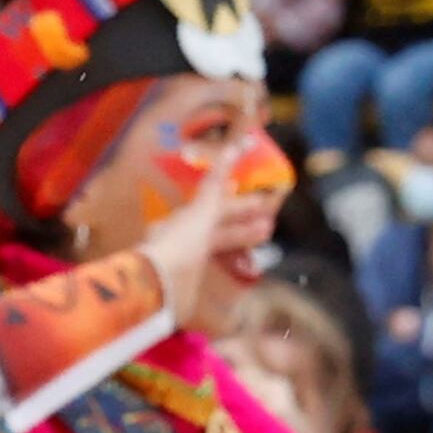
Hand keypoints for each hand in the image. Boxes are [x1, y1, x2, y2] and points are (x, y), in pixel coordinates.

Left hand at [134, 175, 283, 342]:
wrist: (161, 285)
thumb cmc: (181, 242)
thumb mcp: (202, 209)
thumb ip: (216, 182)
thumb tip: (232, 148)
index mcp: (186, 217)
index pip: (214, 203)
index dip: (236, 199)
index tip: (257, 197)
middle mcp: (185, 236)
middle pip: (219, 224)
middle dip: (244, 219)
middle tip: (270, 218)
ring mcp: (189, 259)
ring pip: (220, 244)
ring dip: (243, 238)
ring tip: (266, 235)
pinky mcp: (194, 282)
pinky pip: (218, 266)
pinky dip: (235, 262)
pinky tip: (248, 265)